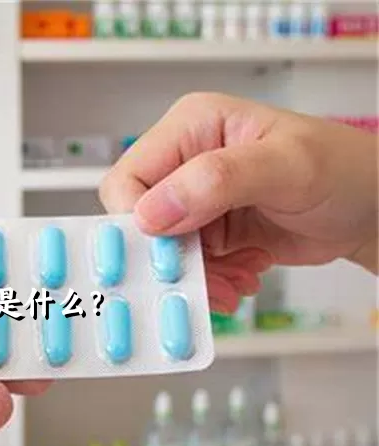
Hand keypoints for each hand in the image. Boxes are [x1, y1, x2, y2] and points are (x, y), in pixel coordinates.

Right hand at [100, 92, 377, 312]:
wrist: (373, 210)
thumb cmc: (345, 171)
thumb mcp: (286, 166)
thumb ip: (217, 180)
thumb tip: (152, 211)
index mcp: (192, 127)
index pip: (130, 178)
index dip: (136, 221)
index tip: (165, 254)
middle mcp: (185, 161)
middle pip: (141, 222)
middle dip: (171, 256)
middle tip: (205, 279)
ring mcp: (195, 199)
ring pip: (163, 251)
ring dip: (198, 275)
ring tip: (237, 279)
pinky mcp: (208, 230)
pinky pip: (187, 265)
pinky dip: (213, 280)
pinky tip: (245, 273)